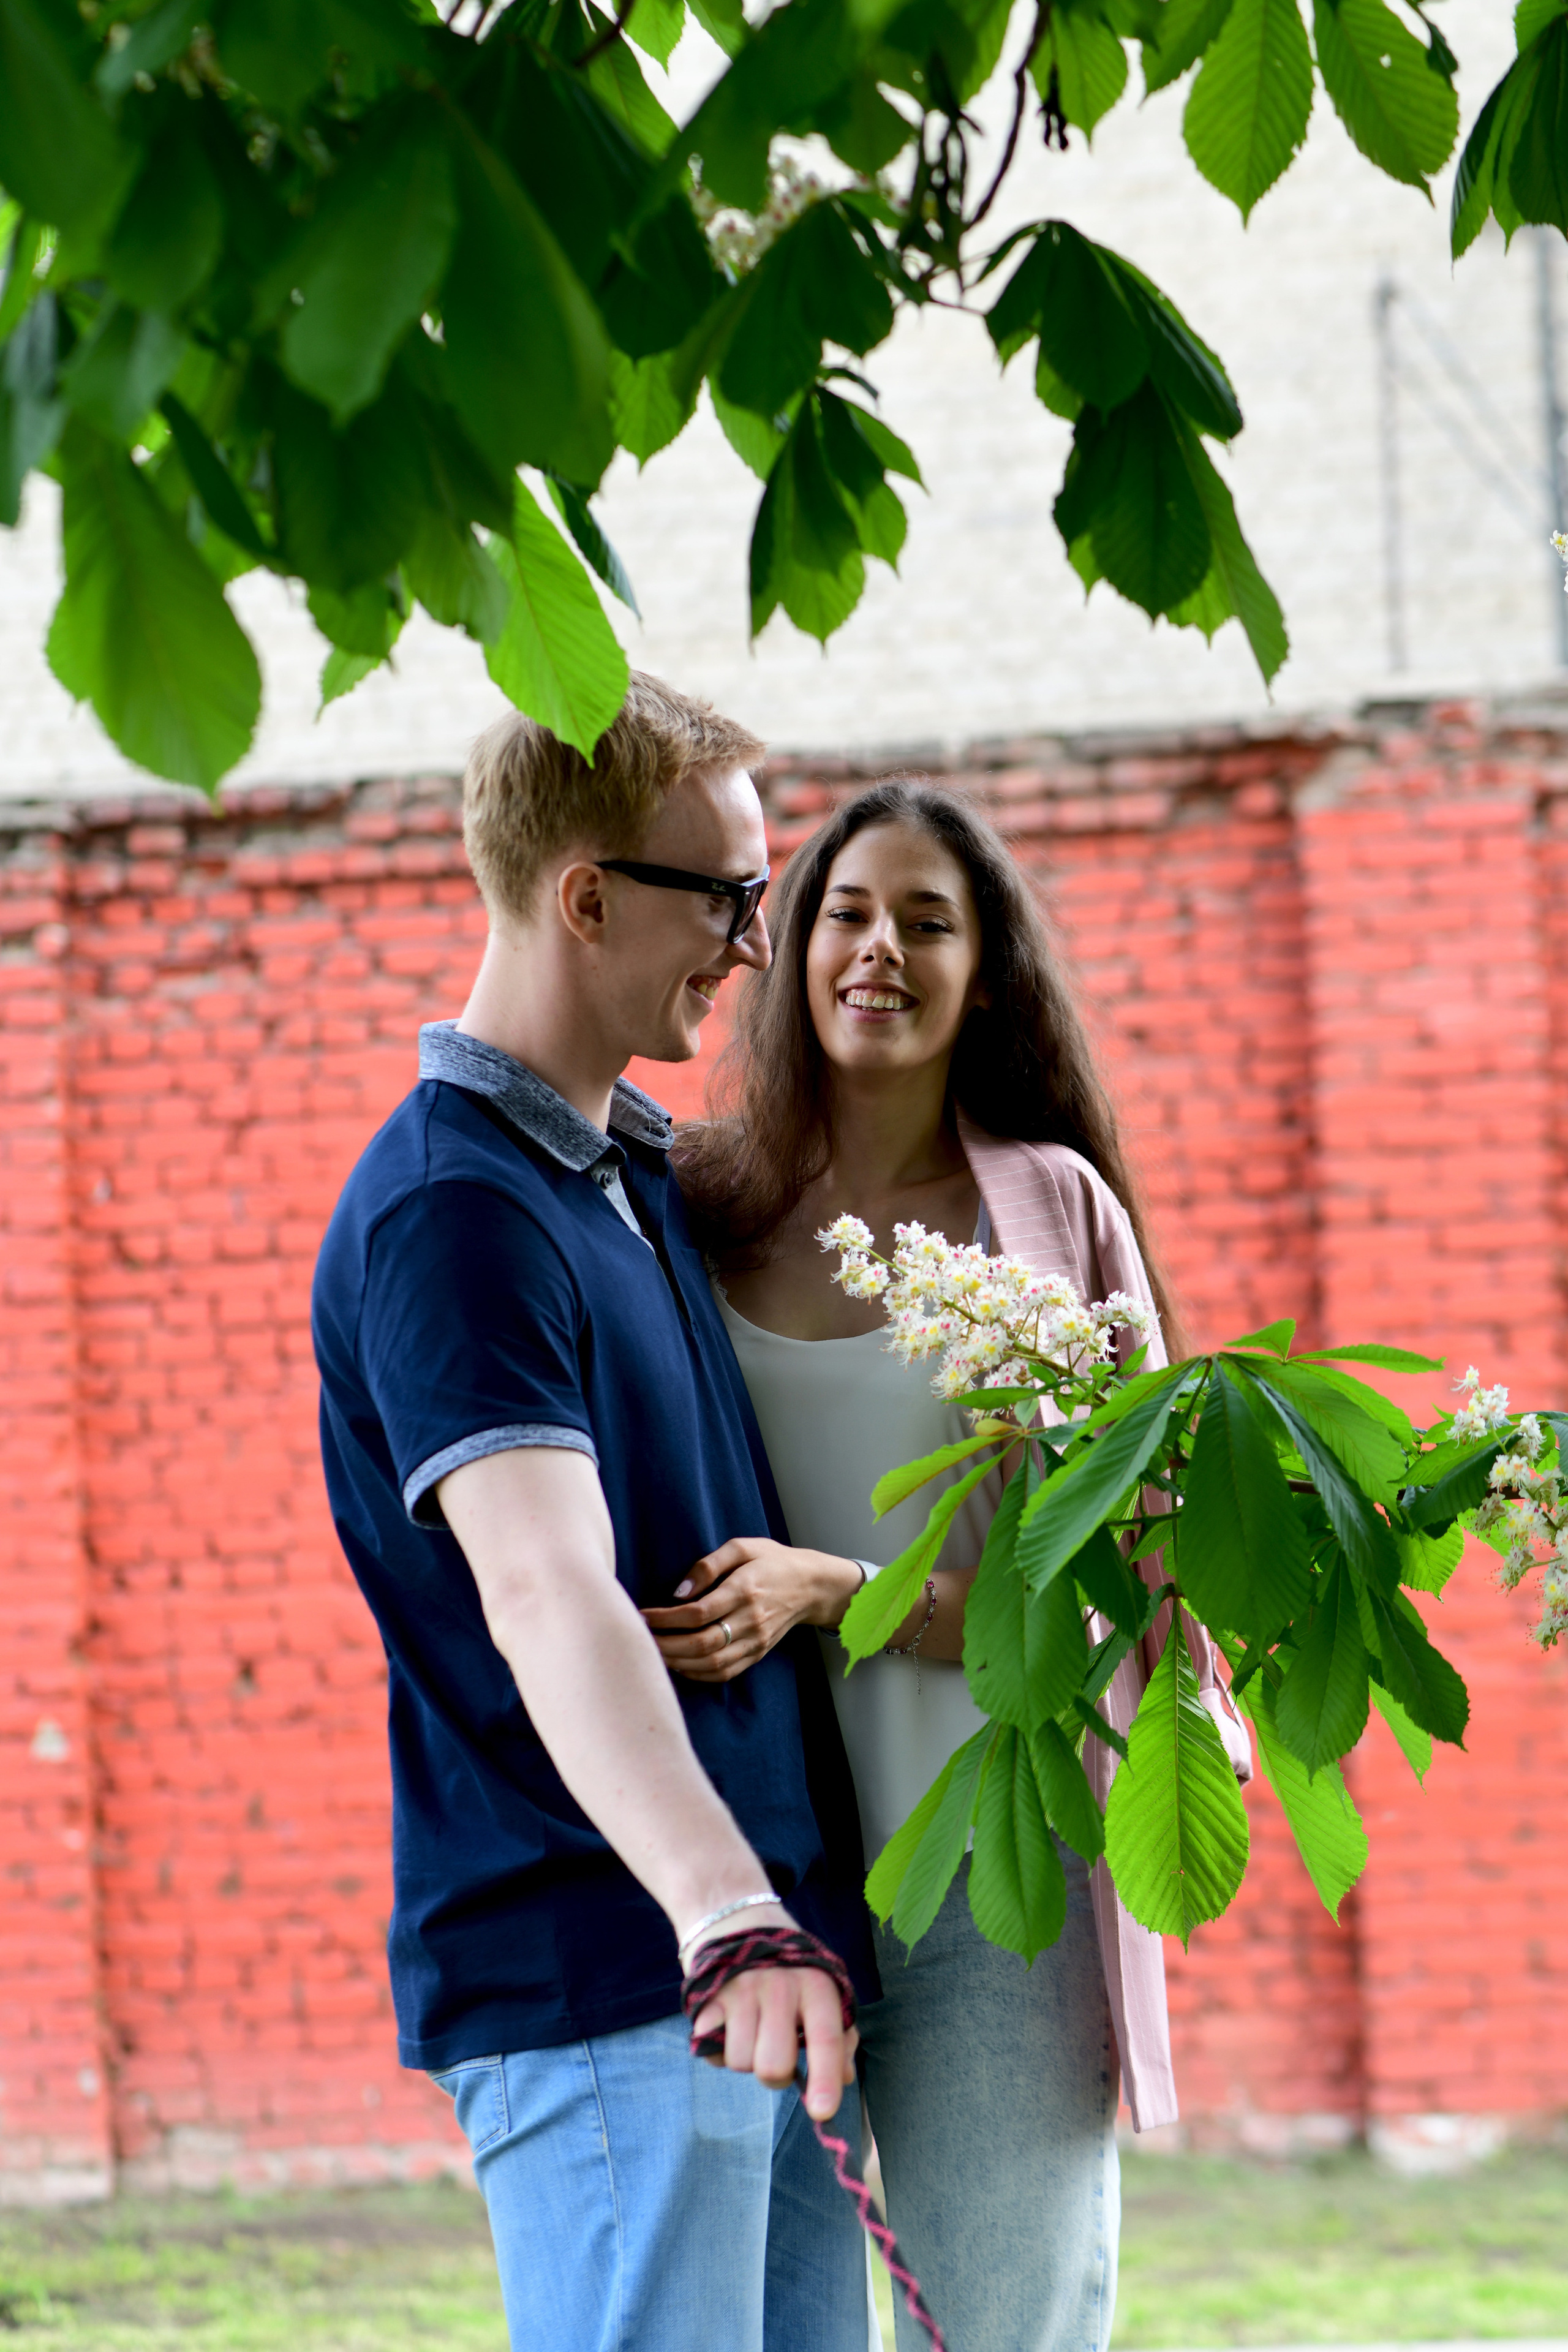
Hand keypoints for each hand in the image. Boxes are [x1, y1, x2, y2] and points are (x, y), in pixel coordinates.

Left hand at [642, 1539, 861, 1681]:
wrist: (810, 1586)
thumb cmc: (771, 1561)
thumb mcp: (742, 1547)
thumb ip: (708, 1565)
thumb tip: (679, 1592)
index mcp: (744, 1590)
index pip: (698, 1612)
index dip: (666, 1618)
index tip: (643, 1615)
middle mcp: (751, 1620)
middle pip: (703, 1643)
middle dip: (667, 1644)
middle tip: (642, 1638)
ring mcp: (756, 1641)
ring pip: (712, 1663)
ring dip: (678, 1662)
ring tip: (655, 1653)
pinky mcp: (757, 1653)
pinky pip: (725, 1672)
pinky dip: (698, 1674)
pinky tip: (679, 1665)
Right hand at [689, 1947, 858, 2121]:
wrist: (738, 1919)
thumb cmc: (790, 1969)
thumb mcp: (823, 1990)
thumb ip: (839, 2036)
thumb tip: (846, 2078)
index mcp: (817, 1985)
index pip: (825, 2038)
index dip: (826, 2078)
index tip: (823, 2113)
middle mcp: (780, 1985)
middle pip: (773, 2066)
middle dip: (775, 2074)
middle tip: (776, 2050)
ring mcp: (741, 1989)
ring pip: (739, 2062)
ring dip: (744, 2058)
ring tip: (752, 2029)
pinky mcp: (708, 1994)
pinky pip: (709, 2048)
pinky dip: (716, 2047)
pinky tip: (727, 2024)